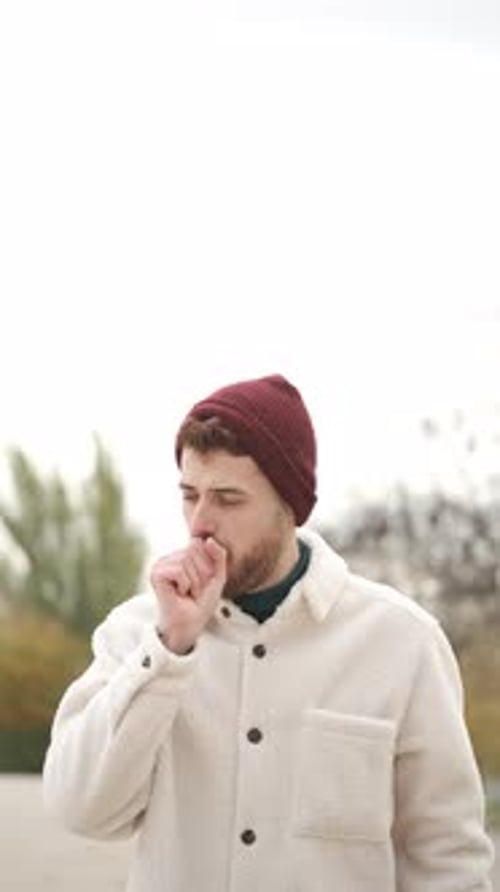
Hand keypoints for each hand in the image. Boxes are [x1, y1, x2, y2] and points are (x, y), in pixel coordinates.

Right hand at [150, 537, 226, 654]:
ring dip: (194, 582)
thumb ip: (218, 555)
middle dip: (202, 573)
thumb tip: (208, 539)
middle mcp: (172, 556)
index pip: (202, 543)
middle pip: (195, 550)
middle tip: (194, 590)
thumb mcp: (217, 575)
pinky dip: (184, 585)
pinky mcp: (156, 573)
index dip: (209, 564)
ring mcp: (162, 563)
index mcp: (185, 554)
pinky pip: (179, 570)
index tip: (203, 582)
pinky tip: (179, 594)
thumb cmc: (201, 602)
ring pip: (187, 560)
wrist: (191, 623)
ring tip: (187, 593)